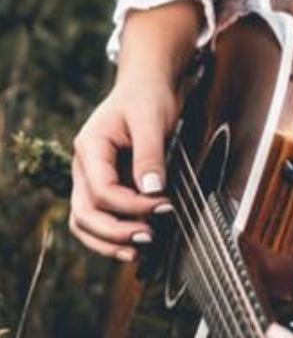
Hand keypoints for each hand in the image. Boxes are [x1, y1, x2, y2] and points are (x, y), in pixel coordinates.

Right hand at [69, 79, 177, 260]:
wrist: (146, 85)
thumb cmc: (148, 97)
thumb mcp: (152, 120)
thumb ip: (150, 155)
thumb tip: (152, 190)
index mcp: (90, 147)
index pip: (101, 190)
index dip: (131, 206)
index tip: (164, 206)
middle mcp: (83, 166)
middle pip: (84, 213)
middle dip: (115, 232)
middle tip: (149, 238)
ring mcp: (90, 178)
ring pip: (84, 222)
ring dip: (109, 241)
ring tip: (140, 251)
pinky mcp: (103, 185)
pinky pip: (98, 217)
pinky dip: (111, 235)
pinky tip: (135, 244)